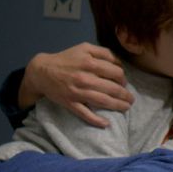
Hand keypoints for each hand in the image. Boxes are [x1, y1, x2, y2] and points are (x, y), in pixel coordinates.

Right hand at [19, 43, 133, 127]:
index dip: (123, 78)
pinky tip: (106, 123)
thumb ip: (103, 52)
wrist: (42, 71)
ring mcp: (77, 92)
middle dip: (125, 95)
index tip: (124, 83)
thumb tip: (119, 63)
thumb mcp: (84, 48)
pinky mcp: (70, 103)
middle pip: (113, 88)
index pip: (116, 72)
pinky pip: (85, 114)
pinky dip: (97, 120)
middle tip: (130, 98)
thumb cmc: (66, 59)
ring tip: (126, 107)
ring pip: (103, 101)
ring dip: (118, 106)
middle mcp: (85, 77)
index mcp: (89, 62)